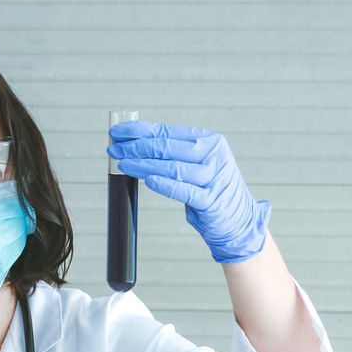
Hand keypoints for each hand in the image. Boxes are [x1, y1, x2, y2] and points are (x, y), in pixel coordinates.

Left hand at [107, 120, 270, 263]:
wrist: (237, 220)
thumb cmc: (209, 189)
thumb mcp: (196, 165)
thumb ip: (173, 154)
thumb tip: (135, 144)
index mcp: (208, 140)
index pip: (167, 131)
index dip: (139, 131)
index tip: (117, 132)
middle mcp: (213, 154)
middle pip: (167, 147)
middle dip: (135, 147)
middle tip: (113, 149)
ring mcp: (213, 177)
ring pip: (172, 168)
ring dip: (143, 165)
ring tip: (122, 164)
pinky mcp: (211, 201)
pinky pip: (184, 191)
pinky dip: (165, 185)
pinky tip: (149, 181)